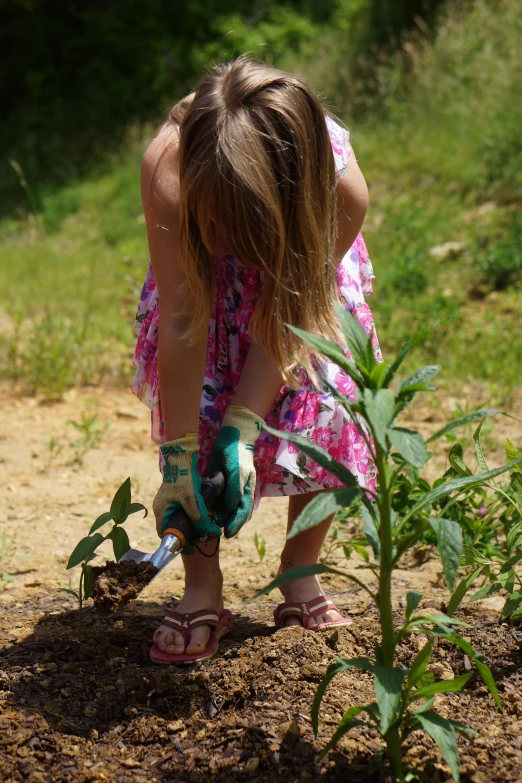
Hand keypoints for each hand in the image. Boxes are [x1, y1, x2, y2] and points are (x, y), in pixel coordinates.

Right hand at [153, 434, 221, 547]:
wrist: (182, 456)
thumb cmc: (183, 477)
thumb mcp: (191, 498)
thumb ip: (198, 516)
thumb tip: (206, 532)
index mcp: (161, 510)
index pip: (164, 533)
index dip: (176, 542)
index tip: (189, 546)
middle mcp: (163, 507)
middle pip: (172, 527)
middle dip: (185, 535)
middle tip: (198, 539)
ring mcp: (169, 501)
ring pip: (179, 519)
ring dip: (190, 525)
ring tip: (202, 529)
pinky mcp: (177, 496)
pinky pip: (183, 511)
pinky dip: (191, 516)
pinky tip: (202, 516)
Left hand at [208, 406, 263, 537]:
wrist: (231, 437)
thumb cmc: (237, 454)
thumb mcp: (237, 471)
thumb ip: (235, 489)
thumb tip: (232, 507)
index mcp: (246, 492)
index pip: (242, 512)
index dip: (235, 524)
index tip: (227, 534)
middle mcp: (237, 493)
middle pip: (232, 514)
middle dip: (223, 523)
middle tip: (211, 531)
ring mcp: (228, 489)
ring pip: (222, 508)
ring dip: (215, 516)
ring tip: (205, 525)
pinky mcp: (218, 483)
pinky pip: (214, 499)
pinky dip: (209, 506)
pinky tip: (202, 511)